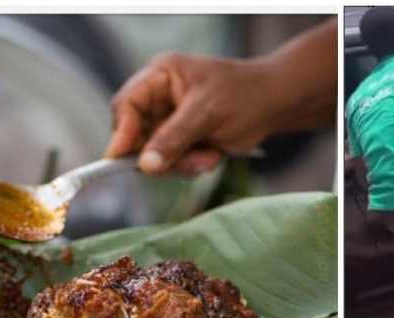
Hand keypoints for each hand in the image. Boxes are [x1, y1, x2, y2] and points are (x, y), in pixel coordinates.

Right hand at [105, 52, 277, 174]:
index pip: (126, 104)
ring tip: (210, 157)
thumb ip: (174, 138)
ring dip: (180, 164)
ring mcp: (167, 121)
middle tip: (187, 163)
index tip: (119, 159)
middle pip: (135, 136)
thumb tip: (145, 165)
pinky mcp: (180, 141)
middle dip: (161, 154)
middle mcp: (158, 98)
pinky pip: (170, 164)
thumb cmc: (244, 95)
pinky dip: (190, 167)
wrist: (274, 105)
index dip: (121, 132)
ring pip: (153, 155)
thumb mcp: (207, 113)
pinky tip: (212, 157)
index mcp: (160, 76)